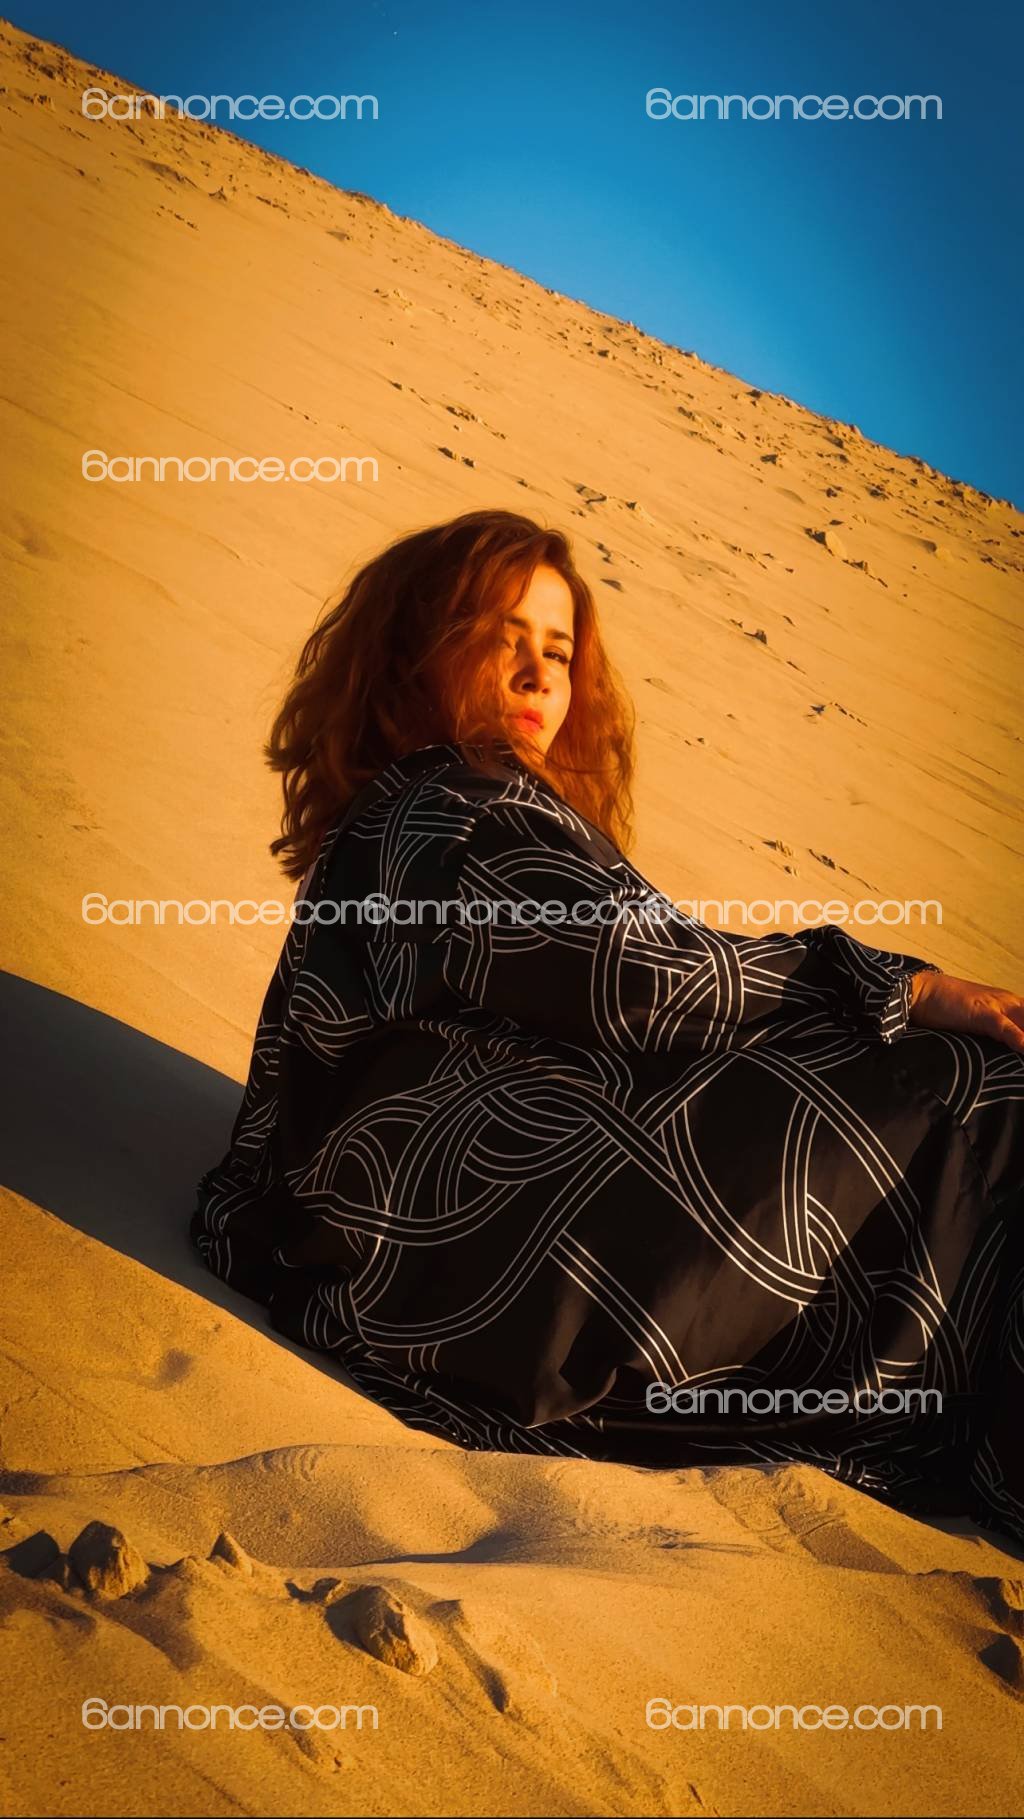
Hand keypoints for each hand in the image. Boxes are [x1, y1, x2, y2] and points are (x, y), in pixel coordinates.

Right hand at [909, 970, 1023, 1053]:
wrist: (920, 992)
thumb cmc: (948, 1009)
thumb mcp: (981, 1022)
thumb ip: (1000, 1034)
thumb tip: (1012, 1049)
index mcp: (1013, 1006)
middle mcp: (1012, 1004)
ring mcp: (997, 1007)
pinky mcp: (981, 1013)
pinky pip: (1006, 1027)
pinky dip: (1020, 1039)